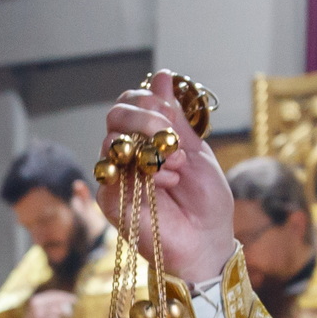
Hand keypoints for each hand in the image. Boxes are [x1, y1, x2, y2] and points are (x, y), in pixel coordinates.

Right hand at [12, 287, 76, 317]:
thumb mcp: (42, 311)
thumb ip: (52, 306)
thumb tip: (69, 303)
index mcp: (37, 300)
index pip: (53, 294)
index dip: (65, 295)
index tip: (74, 299)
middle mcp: (36, 304)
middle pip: (56, 301)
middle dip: (67, 303)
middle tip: (75, 307)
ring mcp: (37, 313)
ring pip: (57, 310)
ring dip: (64, 314)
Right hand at [102, 72, 236, 281]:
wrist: (206, 241)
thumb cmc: (206, 201)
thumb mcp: (196, 151)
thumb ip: (174, 117)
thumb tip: (161, 76)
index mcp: (150, 138)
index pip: (132, 101)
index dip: (148, 101)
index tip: (171, 116)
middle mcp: (130, 152)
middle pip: (116, 113)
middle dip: (146, 119)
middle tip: (170, 139)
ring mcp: (118, 174)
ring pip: (112, 138)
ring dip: (151, 148)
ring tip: (175, 169)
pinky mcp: (110, 196)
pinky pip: (112, 169)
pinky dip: (143, 173)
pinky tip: (163, 185)